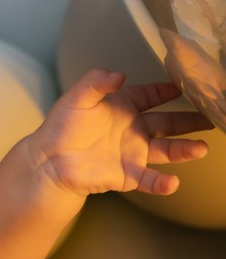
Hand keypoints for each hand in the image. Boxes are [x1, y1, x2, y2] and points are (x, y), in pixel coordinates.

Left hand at [29, 69, 211, 196]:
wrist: (48, 160)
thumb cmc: (61, 126)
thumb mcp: (77, 98)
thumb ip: (96, 82)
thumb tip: (119, 75)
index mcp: (122, 107)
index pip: (149, 96)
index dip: (165, 91)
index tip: (184, 86)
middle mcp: (133, 129)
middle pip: (167, 123)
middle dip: (189, 121)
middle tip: (212, 117)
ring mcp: (133, 153)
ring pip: (166, 151)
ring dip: (184, 150)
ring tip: (202, 148)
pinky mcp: (128, 175)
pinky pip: (149, 180)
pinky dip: (162, 183)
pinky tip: (172, 182)